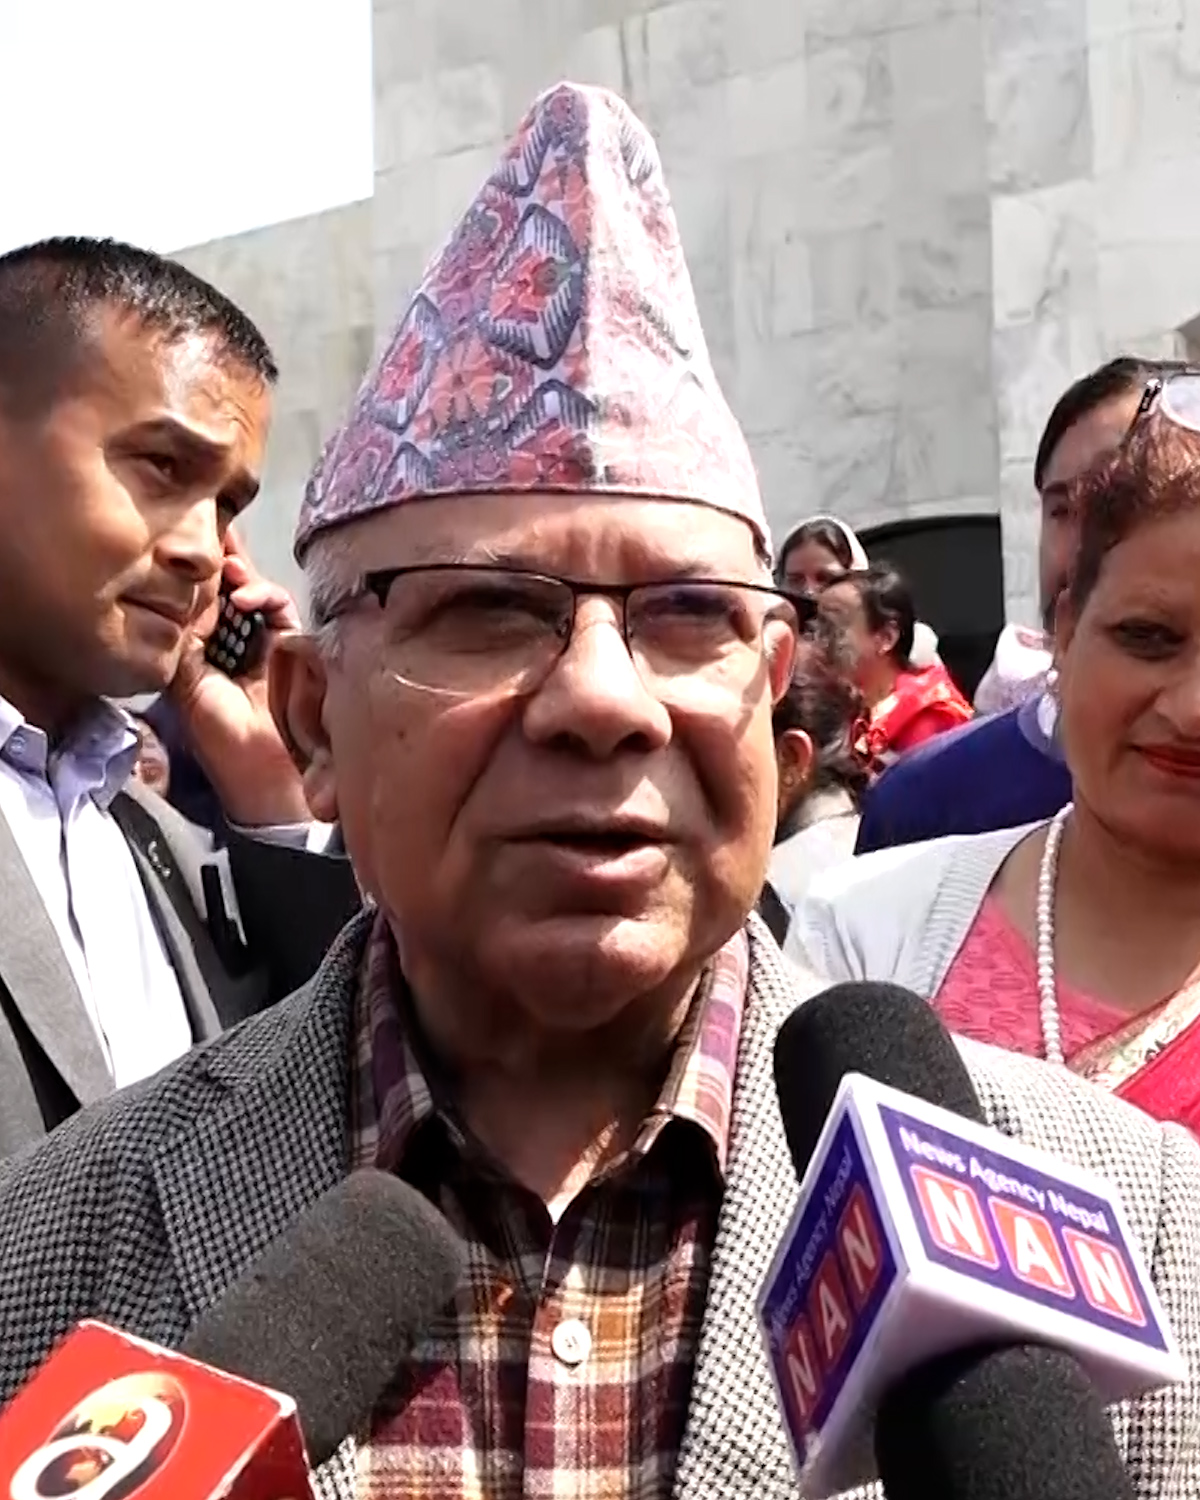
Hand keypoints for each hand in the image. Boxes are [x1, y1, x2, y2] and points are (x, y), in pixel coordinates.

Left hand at [169, 529, 310, 825]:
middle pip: (227, 589)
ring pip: (253, 592)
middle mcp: (235, 642)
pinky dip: (264, 595)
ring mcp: (266, 642)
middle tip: (208, 529)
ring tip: (225, 570)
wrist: (266, 774)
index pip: (197, 602)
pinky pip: (280, 609)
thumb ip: (183, 642)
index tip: (177, 541)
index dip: (191, 574)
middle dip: (218, 560)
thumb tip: (176, 595)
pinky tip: (245, 597)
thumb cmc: (223, 741)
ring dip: (239, 575)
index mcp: (204, 652)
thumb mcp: (187, 687)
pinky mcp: (294, 645)